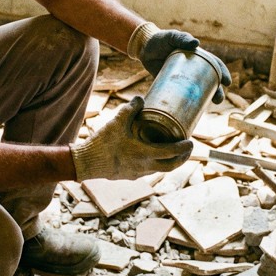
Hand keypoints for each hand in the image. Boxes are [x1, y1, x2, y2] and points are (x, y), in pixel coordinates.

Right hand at [71, 97, 193, 180]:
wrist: (85, 163)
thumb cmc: (102, 143)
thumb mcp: (117, 121)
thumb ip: (131, 108)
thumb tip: (141, 99)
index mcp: (144, 154)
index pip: (171, 153)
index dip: (183, 148)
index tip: (190, 142)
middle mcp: (144, 167)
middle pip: (171, 166)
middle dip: (182, 158)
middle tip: (188, 148)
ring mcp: (137, 173)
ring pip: (160, 169)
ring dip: (169, 161)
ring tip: (173, 151)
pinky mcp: (129, 176)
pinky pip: (148, 171)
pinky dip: (155, 163)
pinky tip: (152, 155)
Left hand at [139, 29, 233, 103]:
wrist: (144, 48)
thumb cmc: (161, 39)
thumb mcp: (173, 37)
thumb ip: (183, 38)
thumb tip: (197, 43)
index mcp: (197, 57)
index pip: (214, 65)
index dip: (222, 73)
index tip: (227, 82)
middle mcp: (193, 69)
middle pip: (210, 80)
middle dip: (217, 90)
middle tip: (218, 100)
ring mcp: (183, 78)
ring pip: (198, 90)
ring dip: (206, 98)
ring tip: (210, 105)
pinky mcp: (172, 86)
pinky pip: (183, 96)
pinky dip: (189, 103)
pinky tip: (193, 111)